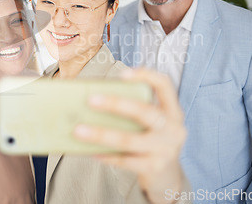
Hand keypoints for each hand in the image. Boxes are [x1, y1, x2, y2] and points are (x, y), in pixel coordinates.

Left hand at [73, 68, 186, 203]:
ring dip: (101, 134)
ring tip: (79, 130)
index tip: (123, 74)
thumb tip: (93, 101)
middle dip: (116, 104)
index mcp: (172, 111)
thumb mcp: (151, 123)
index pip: (164, 85)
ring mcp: (165, 150)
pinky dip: (106, 154)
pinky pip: (125, 160)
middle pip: (145, 111)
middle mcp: (173, 129)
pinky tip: (90, 151)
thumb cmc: (151, 140)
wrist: (167, 177)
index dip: (146, 76)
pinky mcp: (154, 168)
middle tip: (90, 100)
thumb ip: (133, 110)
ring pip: (129, 140)